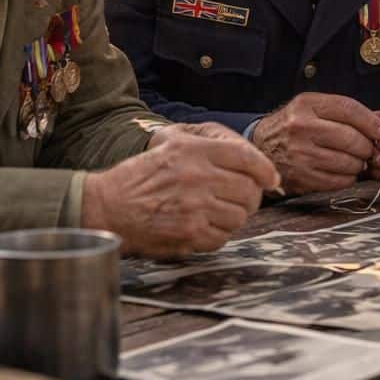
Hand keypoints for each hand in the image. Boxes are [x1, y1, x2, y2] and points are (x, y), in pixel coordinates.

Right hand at [85, 122, 281, 255]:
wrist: (108, 206)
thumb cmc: (142, 175)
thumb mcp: (171, 142)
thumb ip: (211, 144)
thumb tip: (253, 157)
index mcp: (195, 151)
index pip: (247, 158)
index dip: (265, 170)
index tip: (271, 179)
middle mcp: (198, 177)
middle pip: (249, 190)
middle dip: (250, 197)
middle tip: (239, 199)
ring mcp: (195, 207)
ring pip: (240, 216)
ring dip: (233, 217)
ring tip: (216, 213)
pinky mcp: (189, 233)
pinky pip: (223, 237)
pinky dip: (217, 235)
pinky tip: (202, 227)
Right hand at [251, 93, 379, 195]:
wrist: (260, 148)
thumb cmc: (294, 126)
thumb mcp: (315, 108)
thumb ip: (348, 112)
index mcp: (307, 105)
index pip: (350, 109)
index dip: (372, 122)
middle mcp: (301, 128)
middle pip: (352, 139)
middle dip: (368, 146)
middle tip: (369, 149)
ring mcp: (300, 154)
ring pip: (348, 163)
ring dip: (359, 164)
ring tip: (355, 160)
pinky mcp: (300, 177)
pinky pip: (338, 181)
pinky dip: (347, 178)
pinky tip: (342, 171)